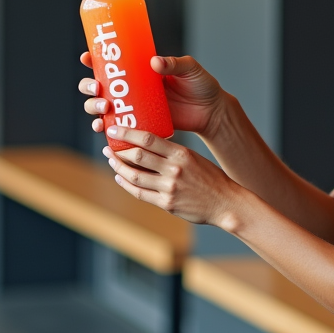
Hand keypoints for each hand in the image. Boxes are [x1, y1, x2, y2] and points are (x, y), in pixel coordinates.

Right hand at [77, 52, 226, 137]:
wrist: (212, 113)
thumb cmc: (201, 86)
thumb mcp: (190, 69)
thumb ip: (174, 63)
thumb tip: (154, 62)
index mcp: (140, 70)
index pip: (111, 62)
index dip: (94, 59)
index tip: (86, 58)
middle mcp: (132, 88)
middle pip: (98, 86)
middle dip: (89, 87)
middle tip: (98, 89)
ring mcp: (134, 108)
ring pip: (102, 107)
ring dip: (93, 108)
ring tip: (103, 108)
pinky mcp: (140, 125)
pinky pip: (116, 128)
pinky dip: (105, 128)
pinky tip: (102, 129)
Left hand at [103, 125, 245, 226]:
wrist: (225, 203)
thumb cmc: (210, 178)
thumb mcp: (194, 157)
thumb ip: (171, 152)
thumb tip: (146, 144)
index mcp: (181, 154)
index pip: (149, 139)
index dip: (128, 133)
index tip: (114, 128)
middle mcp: (174, 169)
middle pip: (137, 156)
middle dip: (118, 151)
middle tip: (108, 145)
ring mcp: (170, 188)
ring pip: (135, 176)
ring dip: (118, 168)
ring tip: (111, 160)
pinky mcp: (167, 204)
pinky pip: (140, 193)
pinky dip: (127, 184)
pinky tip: (120, 178)